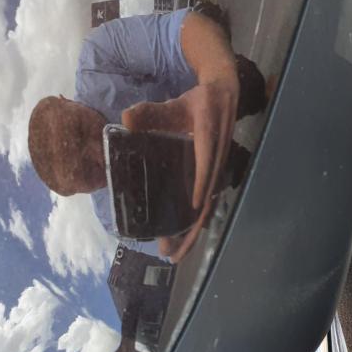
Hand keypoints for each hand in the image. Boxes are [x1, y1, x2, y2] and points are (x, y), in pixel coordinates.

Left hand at [123, 76, 238, 261]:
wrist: (226, 97)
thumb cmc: (199, 102)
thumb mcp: (176, 103)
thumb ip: (150, 112)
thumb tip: (125, 120)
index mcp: (209, 137)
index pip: (206, 163)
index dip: (201, 184)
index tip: (194, 206)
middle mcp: (218, 158)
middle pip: (208, 197)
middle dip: (192, 228)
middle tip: (173, 253)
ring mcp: (219, 170)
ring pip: (209, 206)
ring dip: (193, 232)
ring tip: (175, 254)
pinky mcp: (215, 176)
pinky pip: (207, 202)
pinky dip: (196, 222)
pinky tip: (183, 237)